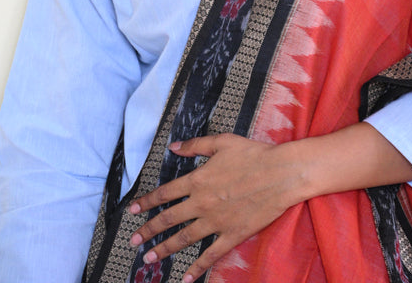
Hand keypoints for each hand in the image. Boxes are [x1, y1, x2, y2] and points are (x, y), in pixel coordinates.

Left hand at [128, 134, 300, 281]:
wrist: (280, 174)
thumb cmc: (253, 155)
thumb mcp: (221, 142)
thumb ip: (195, 146)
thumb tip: (173, 148)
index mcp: (198, 180)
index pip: (165, 193)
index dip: (146, 202)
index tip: (131, 210)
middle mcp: (202, 203)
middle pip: (169, 219)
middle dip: (148, 230)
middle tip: (133, 241)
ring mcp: (216, 221)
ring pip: (184, 238)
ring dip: (165, 248)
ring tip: (149, 258)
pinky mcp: (232, 234)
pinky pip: (211, 255)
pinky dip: (197, 268)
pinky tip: (185, 278)